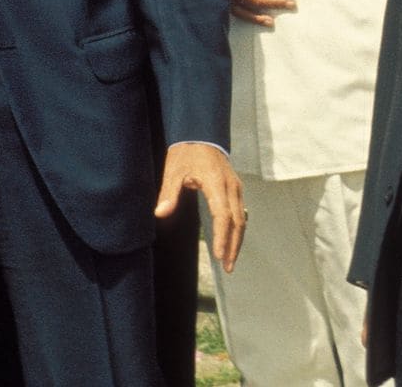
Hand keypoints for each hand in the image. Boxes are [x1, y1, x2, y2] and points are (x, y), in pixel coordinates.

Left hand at [156, 142, 244, 271]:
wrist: (201, 134)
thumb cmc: (186, 153)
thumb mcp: (174, 170)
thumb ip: (169, 192)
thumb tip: (160, 213)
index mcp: (217, 183)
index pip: (223, 215)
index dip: (222, 237)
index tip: (219, 255)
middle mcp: (231, 187)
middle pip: (237, 221)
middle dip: (233, 245)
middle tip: (228, 267)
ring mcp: (236, 187)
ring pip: (242, 218)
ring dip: (237, 240)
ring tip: (230, 261)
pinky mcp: (235, 189)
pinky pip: (240, 213)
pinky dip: (237, 230)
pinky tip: (232, 242)